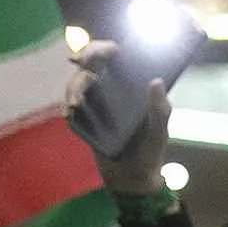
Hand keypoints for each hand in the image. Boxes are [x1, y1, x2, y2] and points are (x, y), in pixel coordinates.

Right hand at [66, 41, 172, 196]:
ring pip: (76, 82)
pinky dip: (67, 108)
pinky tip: (69, 114)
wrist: (131, 179)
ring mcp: (96, 102)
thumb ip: (159, 110)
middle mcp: (112, 89)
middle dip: (82, 59)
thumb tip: (156, 81)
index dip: (102, 48)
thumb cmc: (150, 152)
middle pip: (90, 63)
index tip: (98, 51)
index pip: (114, 57)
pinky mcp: (84, 117)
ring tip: (75, 105)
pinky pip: (70, 106)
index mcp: (131, 86)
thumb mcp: (159, 132)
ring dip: (73, 88)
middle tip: (78, 63)